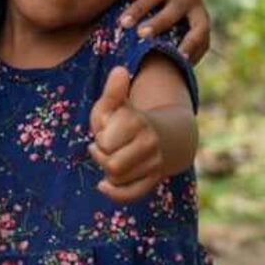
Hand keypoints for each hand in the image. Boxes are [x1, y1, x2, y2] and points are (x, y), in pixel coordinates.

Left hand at [88, 67, 164, 203]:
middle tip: (104, 147)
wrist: (164, 135)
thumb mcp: (117, 104)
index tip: (105, 132)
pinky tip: (103, 185)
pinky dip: (115, 192)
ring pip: (118, 179)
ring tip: (110, 157)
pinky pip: (131, 194)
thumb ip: (113, 90)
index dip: (100, 139)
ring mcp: (154, 163)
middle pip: (111, 164)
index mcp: (137, 121)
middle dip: (101, 157)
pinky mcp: (154, 179)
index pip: (105, 143)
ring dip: (107, 171)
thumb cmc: (129, 119)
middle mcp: (149, 143)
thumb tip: (120, 70)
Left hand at [120, 0, 210, 62]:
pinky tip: (180, 66)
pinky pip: (204, 42)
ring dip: (187, 45)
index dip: (138, 9)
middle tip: (141, 35)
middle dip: (159, 24)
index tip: (123, 22)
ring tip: (176, 59)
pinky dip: (195, 54)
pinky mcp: (203, 26)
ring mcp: (200, 11)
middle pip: (175, 11)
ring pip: (199, 29)